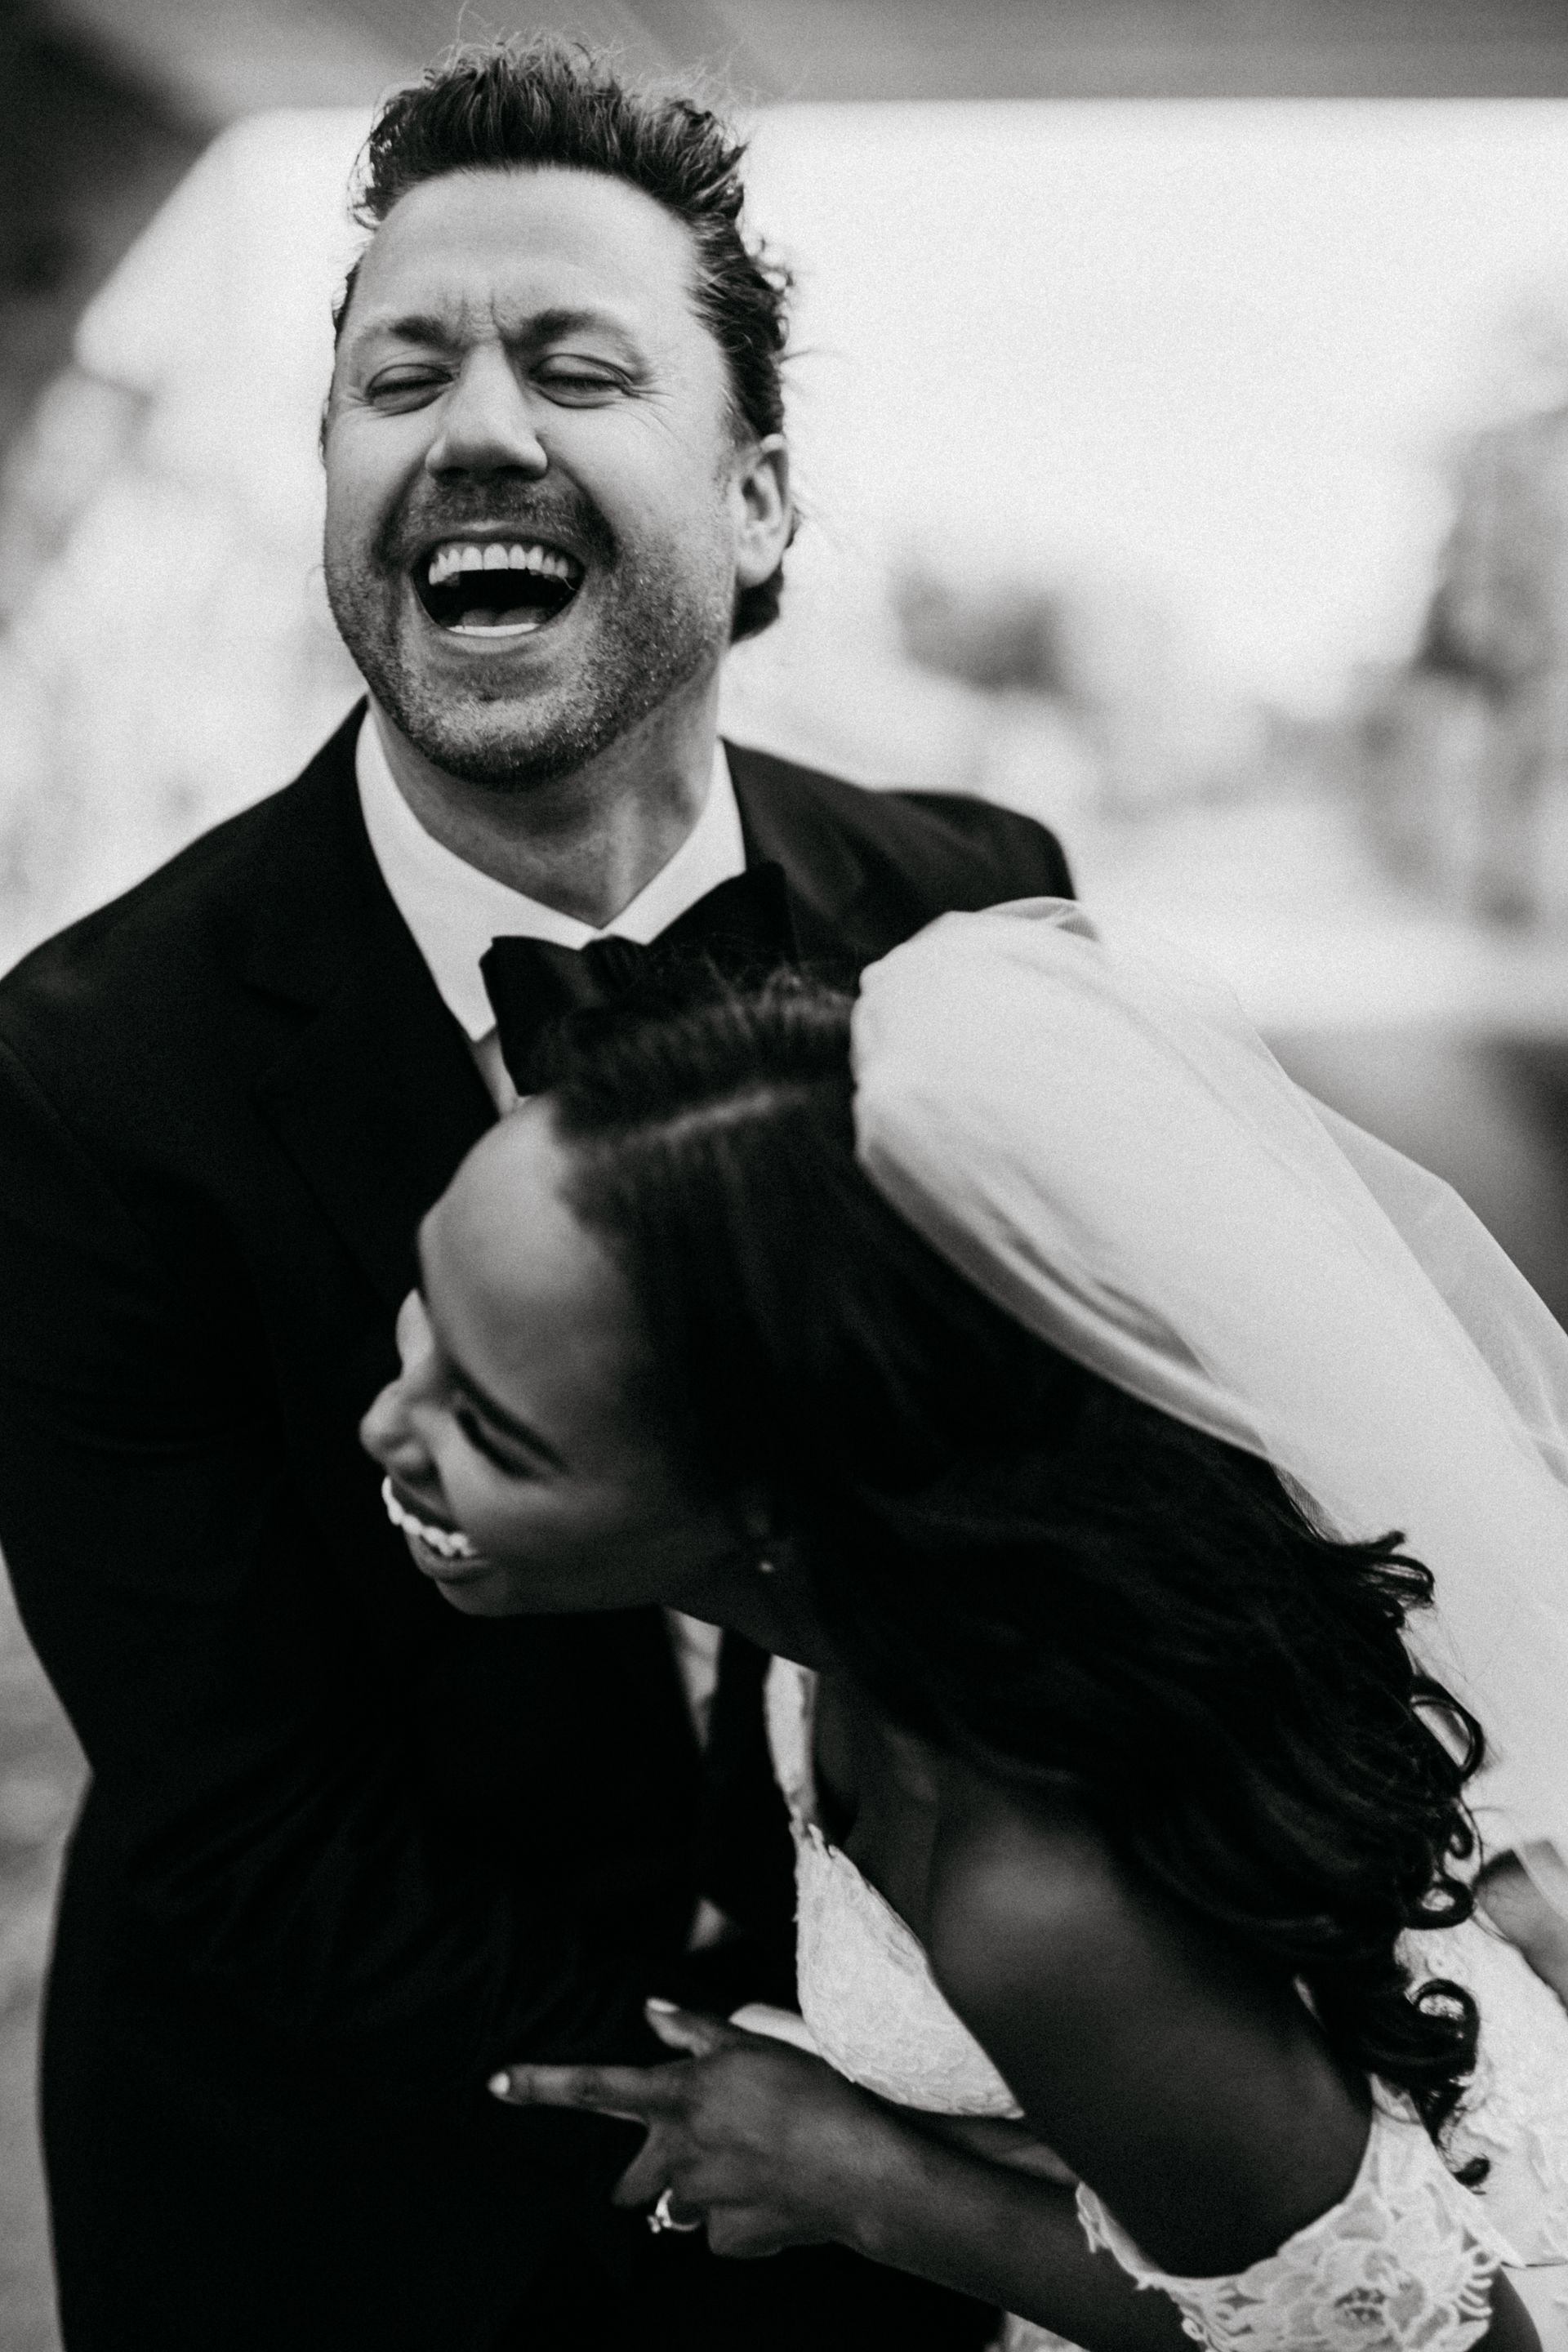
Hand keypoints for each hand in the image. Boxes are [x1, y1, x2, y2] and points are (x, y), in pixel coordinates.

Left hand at [490, 1999, 913, 2257]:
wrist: (856, 2165)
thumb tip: (652, 2011)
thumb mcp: (753, 2043)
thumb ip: (695, 2030)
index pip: (592, 2087)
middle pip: (630, 2181)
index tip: (496, 2082)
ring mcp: (700, 2203)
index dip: (540, 2084)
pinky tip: (775, 2192)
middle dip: (642, 2177)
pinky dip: (740, 2216)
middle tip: (684, 2156)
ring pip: (680, 2205)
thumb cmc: (810, 2092)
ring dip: (699, 2192)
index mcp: (676, 2098)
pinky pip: (721, 2230)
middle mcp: (676, 2155)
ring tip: (750, 2167)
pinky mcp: (730, 2239)